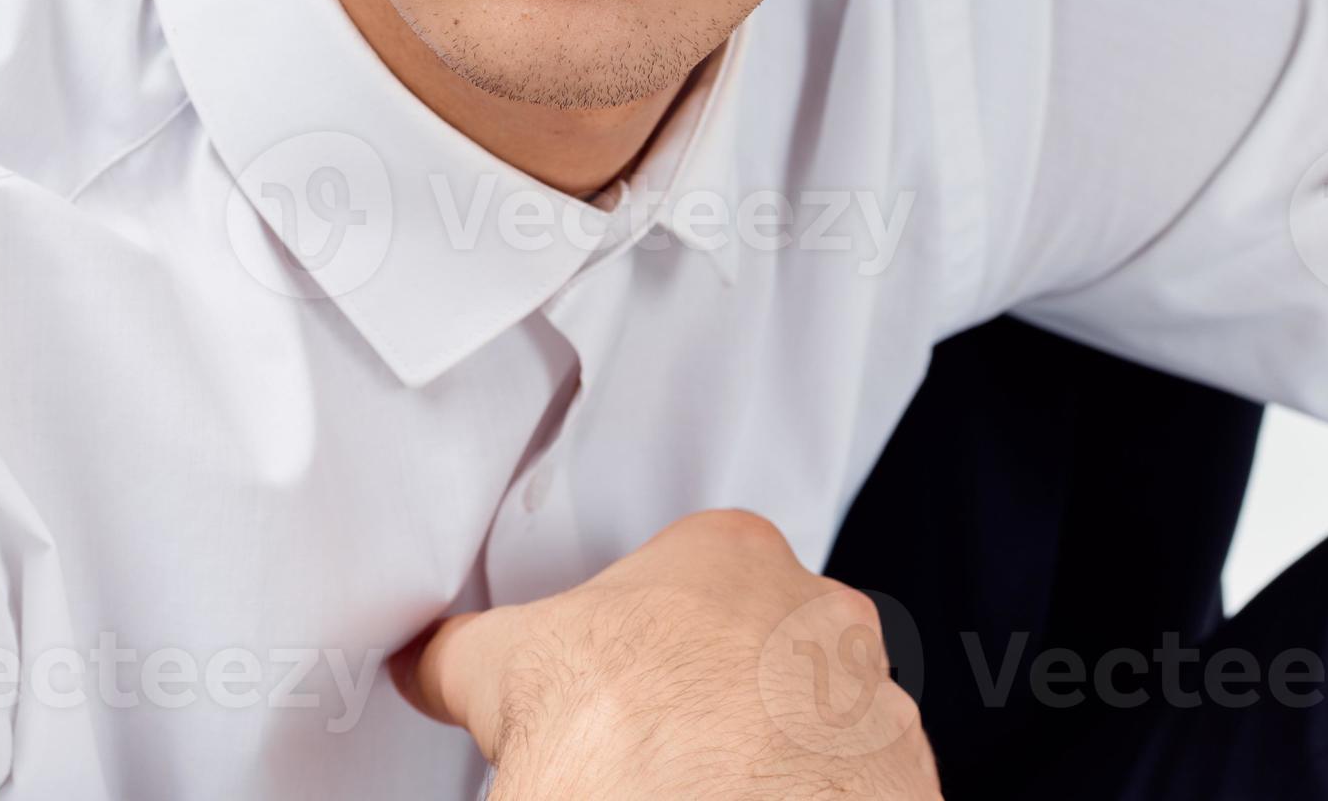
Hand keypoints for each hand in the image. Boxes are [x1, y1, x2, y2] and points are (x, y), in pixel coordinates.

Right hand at [392, 508, 941, 797]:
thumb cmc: (634, 748)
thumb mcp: (502, 672)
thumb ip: (461, 651)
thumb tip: (429, 660)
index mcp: (729, 551)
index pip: (678, 570)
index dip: (632, 629)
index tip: (605, 673)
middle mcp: (820, 614)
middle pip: (748, 641)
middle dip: (698, 693)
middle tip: (640, 743)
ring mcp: (869, 703)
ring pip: (804, 716)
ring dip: (757, 751)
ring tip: (686, 789)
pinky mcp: (898, 785)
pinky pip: (845, 784)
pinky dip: (794, 798)